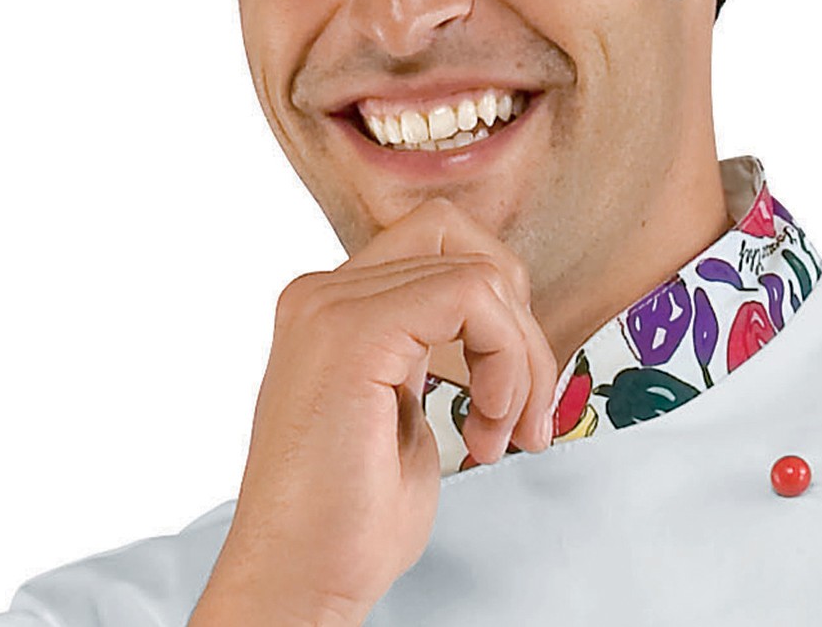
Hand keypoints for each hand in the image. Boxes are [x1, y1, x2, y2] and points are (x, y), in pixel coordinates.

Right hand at [191, 196, 557, 626]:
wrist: (298, 584)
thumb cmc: (349, 525)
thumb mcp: (405, 414)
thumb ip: (431, 352)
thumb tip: (496, 319)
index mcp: (331, 306)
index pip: (437, 244)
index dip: (495, 310)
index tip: (510, 399)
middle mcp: (323, 292)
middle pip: (459, 236)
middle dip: (516, 318)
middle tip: (524, 411)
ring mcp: (332, 305)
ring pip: (477, 270)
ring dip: (520, 355)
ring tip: (500, 433)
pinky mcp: (354, 331)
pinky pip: (471, 295)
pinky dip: (506, 358)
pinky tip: (486, 424)